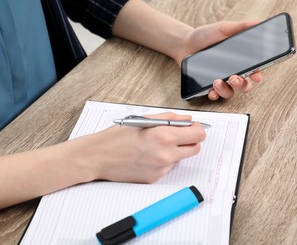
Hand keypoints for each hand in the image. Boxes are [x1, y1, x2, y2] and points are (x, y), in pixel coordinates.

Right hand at [79, 112, 205, 182]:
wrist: (98, 157)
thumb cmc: (116, 137)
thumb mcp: (144, 118)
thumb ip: (170, 118)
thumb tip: (188, 119)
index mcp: (163, 136)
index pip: (198, 135)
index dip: (198, 129)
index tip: (193, 127)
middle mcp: (165, 154)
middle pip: (195, 149)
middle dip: (190, 140)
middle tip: (178, 135)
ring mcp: (161, 169)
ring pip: (181, 158)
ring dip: (176, 150)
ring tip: (156, 144)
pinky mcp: (155, 178)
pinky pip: (168, 167)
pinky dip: (163, 160)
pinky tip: (148, 155)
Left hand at [175, 21, 262, 99]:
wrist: (185, 43)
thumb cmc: (205, 35)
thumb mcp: (224, 28)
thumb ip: (241, 27)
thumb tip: (259, 23)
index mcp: (239, 61)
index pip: (253, 71)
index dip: (257, 75)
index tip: (256, 76)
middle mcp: (232, 73)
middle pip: (244, 86)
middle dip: (241, 84)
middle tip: (234, 78)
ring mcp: (221, 81)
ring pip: (230, 93)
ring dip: (226, 90)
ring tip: (217, 81)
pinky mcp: (208, 86)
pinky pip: (215, 95)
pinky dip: (214, 95)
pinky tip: (211, 91)